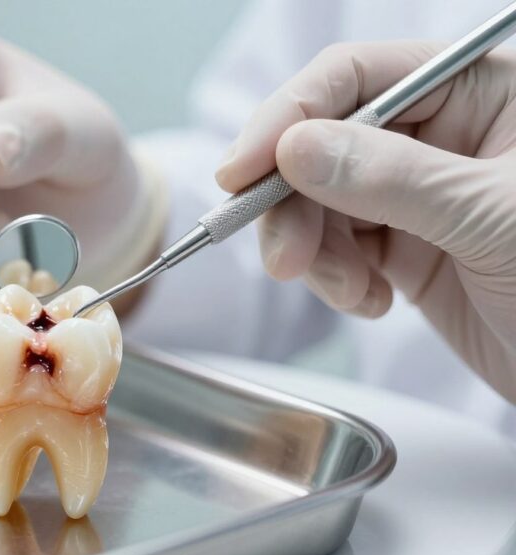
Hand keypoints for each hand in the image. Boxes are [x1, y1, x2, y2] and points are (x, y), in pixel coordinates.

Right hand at [216, 41, 515, 394]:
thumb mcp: (492, 218)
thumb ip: (391, 177)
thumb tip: (294, 148)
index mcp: (480, 92)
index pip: (357, 78)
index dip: (288, 116)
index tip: (240, 169)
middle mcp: (440, 135)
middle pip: (322, 142)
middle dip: (292, 201)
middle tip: (284, 257)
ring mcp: (418, 193)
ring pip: (317, 200)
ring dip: (311, 248)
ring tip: (348, 290)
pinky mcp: (405, 247)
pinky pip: (335, 247)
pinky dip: (334, 277)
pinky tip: (370, 300)